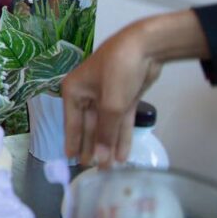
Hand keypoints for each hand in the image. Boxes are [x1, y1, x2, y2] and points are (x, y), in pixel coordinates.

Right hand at [62, 20, 163, 166]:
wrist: (145, 47)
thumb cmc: (118, 70)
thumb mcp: (111, 104)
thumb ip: (105, 133)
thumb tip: (100, 160)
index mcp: (74, 91)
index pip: (72, 123)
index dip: (73, 143)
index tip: (71, 163)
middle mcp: (86, 94)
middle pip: (89, 127)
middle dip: (93, 148)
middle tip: (94, 170)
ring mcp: (105, 97)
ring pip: (106, 126)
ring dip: (108, 145)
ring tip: (110, 168)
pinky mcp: (123, 98)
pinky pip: (119, 122)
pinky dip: (121, 137)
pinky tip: (122, 154)